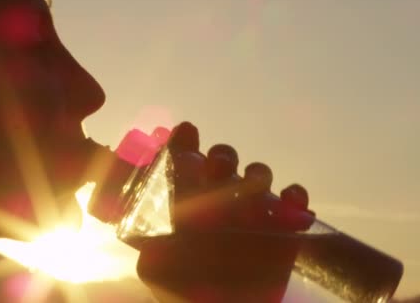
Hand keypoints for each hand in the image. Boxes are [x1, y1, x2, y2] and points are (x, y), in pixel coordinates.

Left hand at [136, 122, 314, 302]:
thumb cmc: (197, 290)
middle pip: (222, 163)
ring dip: (256, 174)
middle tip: (216, 168)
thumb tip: (125, 217)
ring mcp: (255, 210)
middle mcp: (223, 200)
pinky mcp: (285, 224)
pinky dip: (294, 198)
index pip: (186, 163)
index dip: (184, 143)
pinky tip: (291, 206)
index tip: (186, 132)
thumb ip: (145, 241)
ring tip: (255, 189)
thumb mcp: (159, 268)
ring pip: (257, 174)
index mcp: (192, 204)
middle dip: (221, 157)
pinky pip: (293, 200)